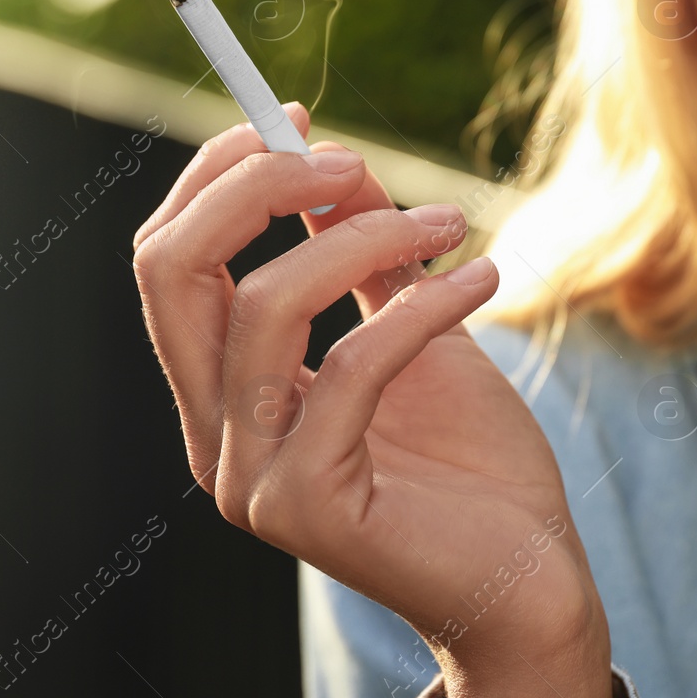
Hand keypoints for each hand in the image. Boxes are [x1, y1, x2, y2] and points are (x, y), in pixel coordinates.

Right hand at [132, 102, 612, 697]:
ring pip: (263, 306)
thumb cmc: (468, 458)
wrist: (527, 576)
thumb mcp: (411, 327)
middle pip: (170, 271)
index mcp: (222, 391)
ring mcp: (247, 476)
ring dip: (362, 237)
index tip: (296, 120)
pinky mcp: (304, 504)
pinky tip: (484, 281)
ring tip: (450, 225)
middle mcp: (213, 434)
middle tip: (345, 158)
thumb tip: (329, 160)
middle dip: (253, 186)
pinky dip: (421, 306)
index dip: (221, 177)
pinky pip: (349, 367)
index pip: (169, 263)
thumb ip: (361, 253)